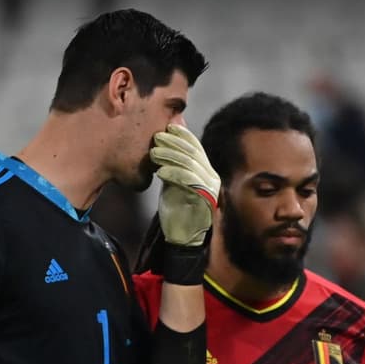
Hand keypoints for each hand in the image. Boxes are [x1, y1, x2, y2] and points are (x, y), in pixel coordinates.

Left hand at [151, 124, 219, 247]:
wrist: (182, 236)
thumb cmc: (177, 207)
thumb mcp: (174, 181)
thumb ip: (175, 163)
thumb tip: (168, 140)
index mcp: (206, 171)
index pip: (197, 148)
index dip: (183, 135)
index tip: (168, 127)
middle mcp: (211, 178)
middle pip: (193, 154)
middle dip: (174, 143)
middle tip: (156, 138)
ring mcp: (209, 189)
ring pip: (190, 165)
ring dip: (170, 156)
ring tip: (153, 154)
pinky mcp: (203, 199)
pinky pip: (188, 181)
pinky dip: (173, 173)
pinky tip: (160, 171)